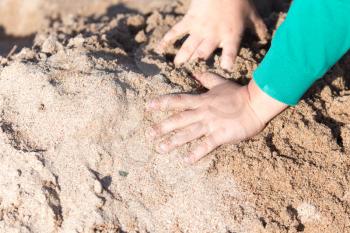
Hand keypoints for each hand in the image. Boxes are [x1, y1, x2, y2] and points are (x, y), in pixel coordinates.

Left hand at [147, 73, 286, 163]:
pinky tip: (185, 161)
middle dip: (162, 126)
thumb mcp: (221, 83)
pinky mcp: (220, 135)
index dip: (162, 103)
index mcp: (201, 100)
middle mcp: (202, 112)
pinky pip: (205, 145)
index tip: (148, 106)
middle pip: (178, 119)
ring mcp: (211, 124)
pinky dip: (195, 153)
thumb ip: (207, 78)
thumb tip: (196, 73)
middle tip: (148, 134)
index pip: (178, 100)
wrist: (256, 104)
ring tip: (160, 149)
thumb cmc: (239, 93)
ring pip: (188, 133)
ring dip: (173, 141)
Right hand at [157, 0, 268, 70]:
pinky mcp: (189, 20)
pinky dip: (168, 38)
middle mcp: (213, 36)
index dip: (227, 64)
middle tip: (193, 69)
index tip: (224, 70)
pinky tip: (161, 47)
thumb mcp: (252, 14)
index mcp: (230, 35)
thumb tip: (266, 38)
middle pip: (203, 54)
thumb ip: (258, 29)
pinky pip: (176, 31)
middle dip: (198, 62)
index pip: (230, 55)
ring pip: (188, 46)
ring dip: (182, 57)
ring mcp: (199, 28)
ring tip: (177, 64)